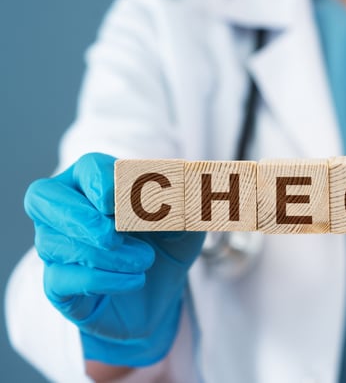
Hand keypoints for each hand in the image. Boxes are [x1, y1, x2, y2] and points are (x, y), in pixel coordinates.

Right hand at [24, 153, 204, 365]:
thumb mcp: (187, 221)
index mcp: (96, 181)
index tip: (125, 200)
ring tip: (145, 260)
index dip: (105, 180)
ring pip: (55, 243)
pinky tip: (135, 280)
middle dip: (79, 216)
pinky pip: (62, 279)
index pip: (90, 167)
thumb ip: (186, 203)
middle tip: (113, 234)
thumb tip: (181, 189)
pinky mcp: (58, 285)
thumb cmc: (166, 245)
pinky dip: (102, 280)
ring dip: (104, 254)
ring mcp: (55, 247)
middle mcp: (65, 210)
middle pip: (43, 197)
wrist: (161, 293)